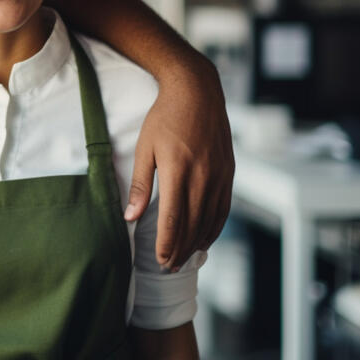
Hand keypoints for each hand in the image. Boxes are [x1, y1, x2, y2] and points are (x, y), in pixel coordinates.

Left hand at [124, 57, 232, 269]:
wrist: (198, 92)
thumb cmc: (165, 118)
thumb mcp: (144, 148)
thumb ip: (139, 184)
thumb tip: (130, 217)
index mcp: (178, 171)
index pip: (173, 220)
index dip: (167, 244)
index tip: (159, 260)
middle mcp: (203, 177)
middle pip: (192, 225)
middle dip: (180, 250)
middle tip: (169, 267)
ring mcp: (219, 176)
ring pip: (210, 220)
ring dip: (197, 243)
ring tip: (185, 259)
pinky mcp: (229, 173)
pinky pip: (223, 208)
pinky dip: (214, 227)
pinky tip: (205, 238)